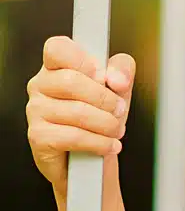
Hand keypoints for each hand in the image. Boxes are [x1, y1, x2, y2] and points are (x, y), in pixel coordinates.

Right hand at [27, 36, 134, 193]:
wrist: (92, 162)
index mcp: (56, 67)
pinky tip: (109, 145)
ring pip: (76, 111)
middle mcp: (40, 85)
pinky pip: (74, 136)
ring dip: (107, 124)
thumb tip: (116, 79)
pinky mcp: (38, 137)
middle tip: (119, 111)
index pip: (57, 48)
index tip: (102, 76)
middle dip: (105, 99)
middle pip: (71, 81)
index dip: (83, 60)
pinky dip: (99, 143)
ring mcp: (36, 111)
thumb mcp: (118, 90)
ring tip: (116, 131)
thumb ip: (122, 71)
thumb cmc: (100, 120)